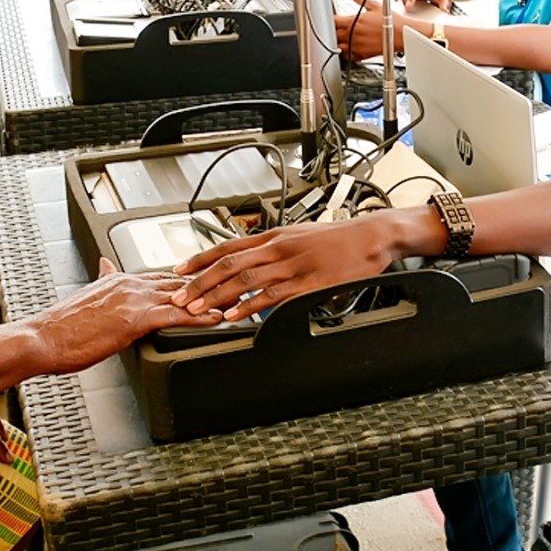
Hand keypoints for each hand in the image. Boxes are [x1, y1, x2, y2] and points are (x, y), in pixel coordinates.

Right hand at [30, 260, 221, 373]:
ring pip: (182, 294)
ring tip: (235, 301)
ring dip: (211, 298)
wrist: (41, 338)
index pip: (161, 275)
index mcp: (117, 279)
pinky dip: (199, 317)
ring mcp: (132, 300)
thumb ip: (101, 281)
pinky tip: (216, 320)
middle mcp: (128, 284)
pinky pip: (175, 315)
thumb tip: (105, 265)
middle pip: (178, 281)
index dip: (187, 279)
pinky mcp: (134, 319)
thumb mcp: (84, 297)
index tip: (207, 281)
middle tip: (232, 288)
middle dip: (206, 285)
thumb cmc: (60, 328)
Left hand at [171, 212, 405, 320]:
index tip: (179, 271)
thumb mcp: (297, 236)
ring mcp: (292, 265)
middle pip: (229, 265)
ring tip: (199, 309)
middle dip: (201, 283)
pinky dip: (251, 306)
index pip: (227, 247)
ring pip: (246, 280)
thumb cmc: (337, 238)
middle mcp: (277, 248)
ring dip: (219, 296)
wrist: (371, 236)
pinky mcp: (308, 283)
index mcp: (273, 236)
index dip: (200, 260)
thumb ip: (272, 251)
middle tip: (180, 297)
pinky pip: (274, 295)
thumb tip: (249, 267)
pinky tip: (237, 315)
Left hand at [332, 0, 396, 60]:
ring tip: (341, 39)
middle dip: (332, 32)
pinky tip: (349, 47)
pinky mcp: (362, 55)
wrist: (401, 35)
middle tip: (335, 29)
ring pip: (338, 47)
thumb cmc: (390, 21)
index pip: (333, 21)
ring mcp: (356, 46)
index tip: (331, 19)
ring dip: (337, 43)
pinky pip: (347, 56)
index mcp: (353, 21)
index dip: (330, 19)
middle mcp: (353, 34)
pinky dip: (345, 52)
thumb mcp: (374, 5)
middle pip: (333, 35)